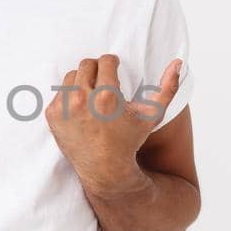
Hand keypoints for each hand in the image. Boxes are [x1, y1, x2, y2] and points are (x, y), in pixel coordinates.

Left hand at [45, 52, 180, 196]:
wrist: (105, 169)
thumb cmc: (130, 141)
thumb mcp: (153, 115)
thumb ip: (168, 88)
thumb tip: (178, 62)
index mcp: (107, 96)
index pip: (106, 60)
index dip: (113, 64)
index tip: (115, 71)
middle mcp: (83, 100)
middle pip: (87, 64)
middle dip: (97, 70)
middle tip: (104, 82)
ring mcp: (65, 108)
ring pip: (71, 76)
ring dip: (82, 81)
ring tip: (93, 96)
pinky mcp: (52, 115)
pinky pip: (59, 93)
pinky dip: (69, 97)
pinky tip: (81, 110)